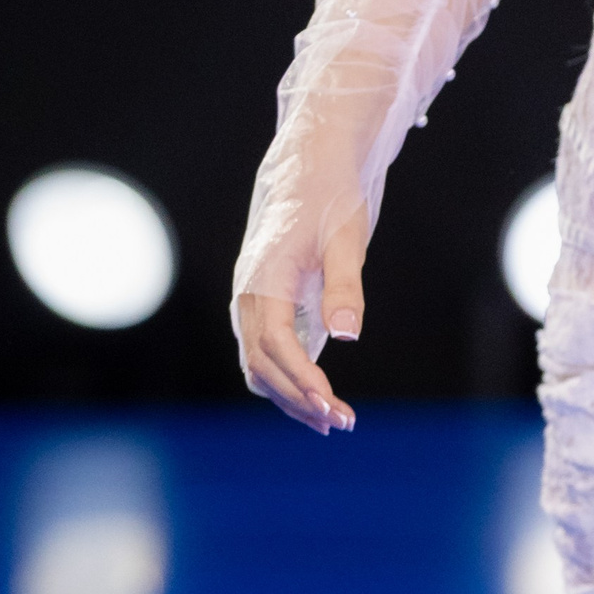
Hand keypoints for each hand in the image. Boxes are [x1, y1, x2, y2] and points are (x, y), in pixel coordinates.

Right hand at [236, 217, 366, 432]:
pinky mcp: (260, 306)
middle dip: (299, 398)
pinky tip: (314, 397)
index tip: (330, 404)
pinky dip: (285, 380)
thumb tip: (347, 334)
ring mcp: (249, 302)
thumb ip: (343, 287)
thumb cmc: (329, 200)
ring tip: (330, 421)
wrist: (307, 170)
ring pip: (258, 365)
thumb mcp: (345, 239)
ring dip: (290, 396)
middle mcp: (246, 295)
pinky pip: (263, 354)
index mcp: (263, 278)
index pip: (274, 343)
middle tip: (342, 423)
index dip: (300, 378)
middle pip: (262, 363)